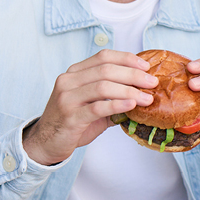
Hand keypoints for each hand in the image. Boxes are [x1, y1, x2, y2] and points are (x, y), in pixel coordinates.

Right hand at [22, 50, 156, 165]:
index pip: (104, 56)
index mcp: (75, 72)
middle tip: (152, 83)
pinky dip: (117, 104)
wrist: (46, 142)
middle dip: (134, 75)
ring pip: (103, 86)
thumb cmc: (75, 120)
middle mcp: (68, 81)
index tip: (147, 66)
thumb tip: (145, 90)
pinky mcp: (70, 117)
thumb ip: (114, 94)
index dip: (127, 58)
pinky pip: (97, 107)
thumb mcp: (93, 102)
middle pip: (106, 70)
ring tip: (148, 98)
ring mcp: (67, 98)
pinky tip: (132, 105)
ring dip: (130, 91)